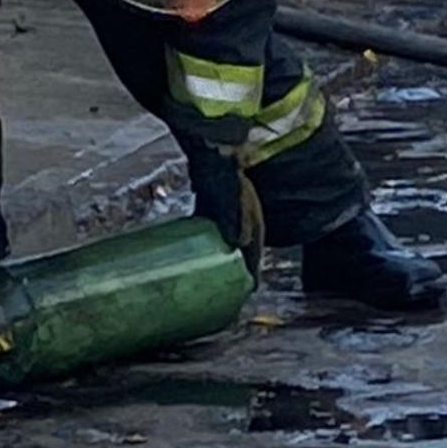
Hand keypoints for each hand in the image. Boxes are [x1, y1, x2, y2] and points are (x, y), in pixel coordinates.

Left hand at [186, 145, 265, 276]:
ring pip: (224, 245)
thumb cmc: (229, 179)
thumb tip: (239, 242)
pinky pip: (207, 235)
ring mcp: (226, 218)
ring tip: (210, 276)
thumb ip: (239, 221)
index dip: (253, 275)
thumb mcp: (238, 201)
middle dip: (237, 271)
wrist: (214, 156)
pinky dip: (203, 245)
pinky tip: (191, 253)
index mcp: (254, 226)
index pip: (255, 256)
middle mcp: (243, 225)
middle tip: (229, 289)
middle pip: (240, 254)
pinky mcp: (210, 212)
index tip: (250, 291)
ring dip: (220, 259)